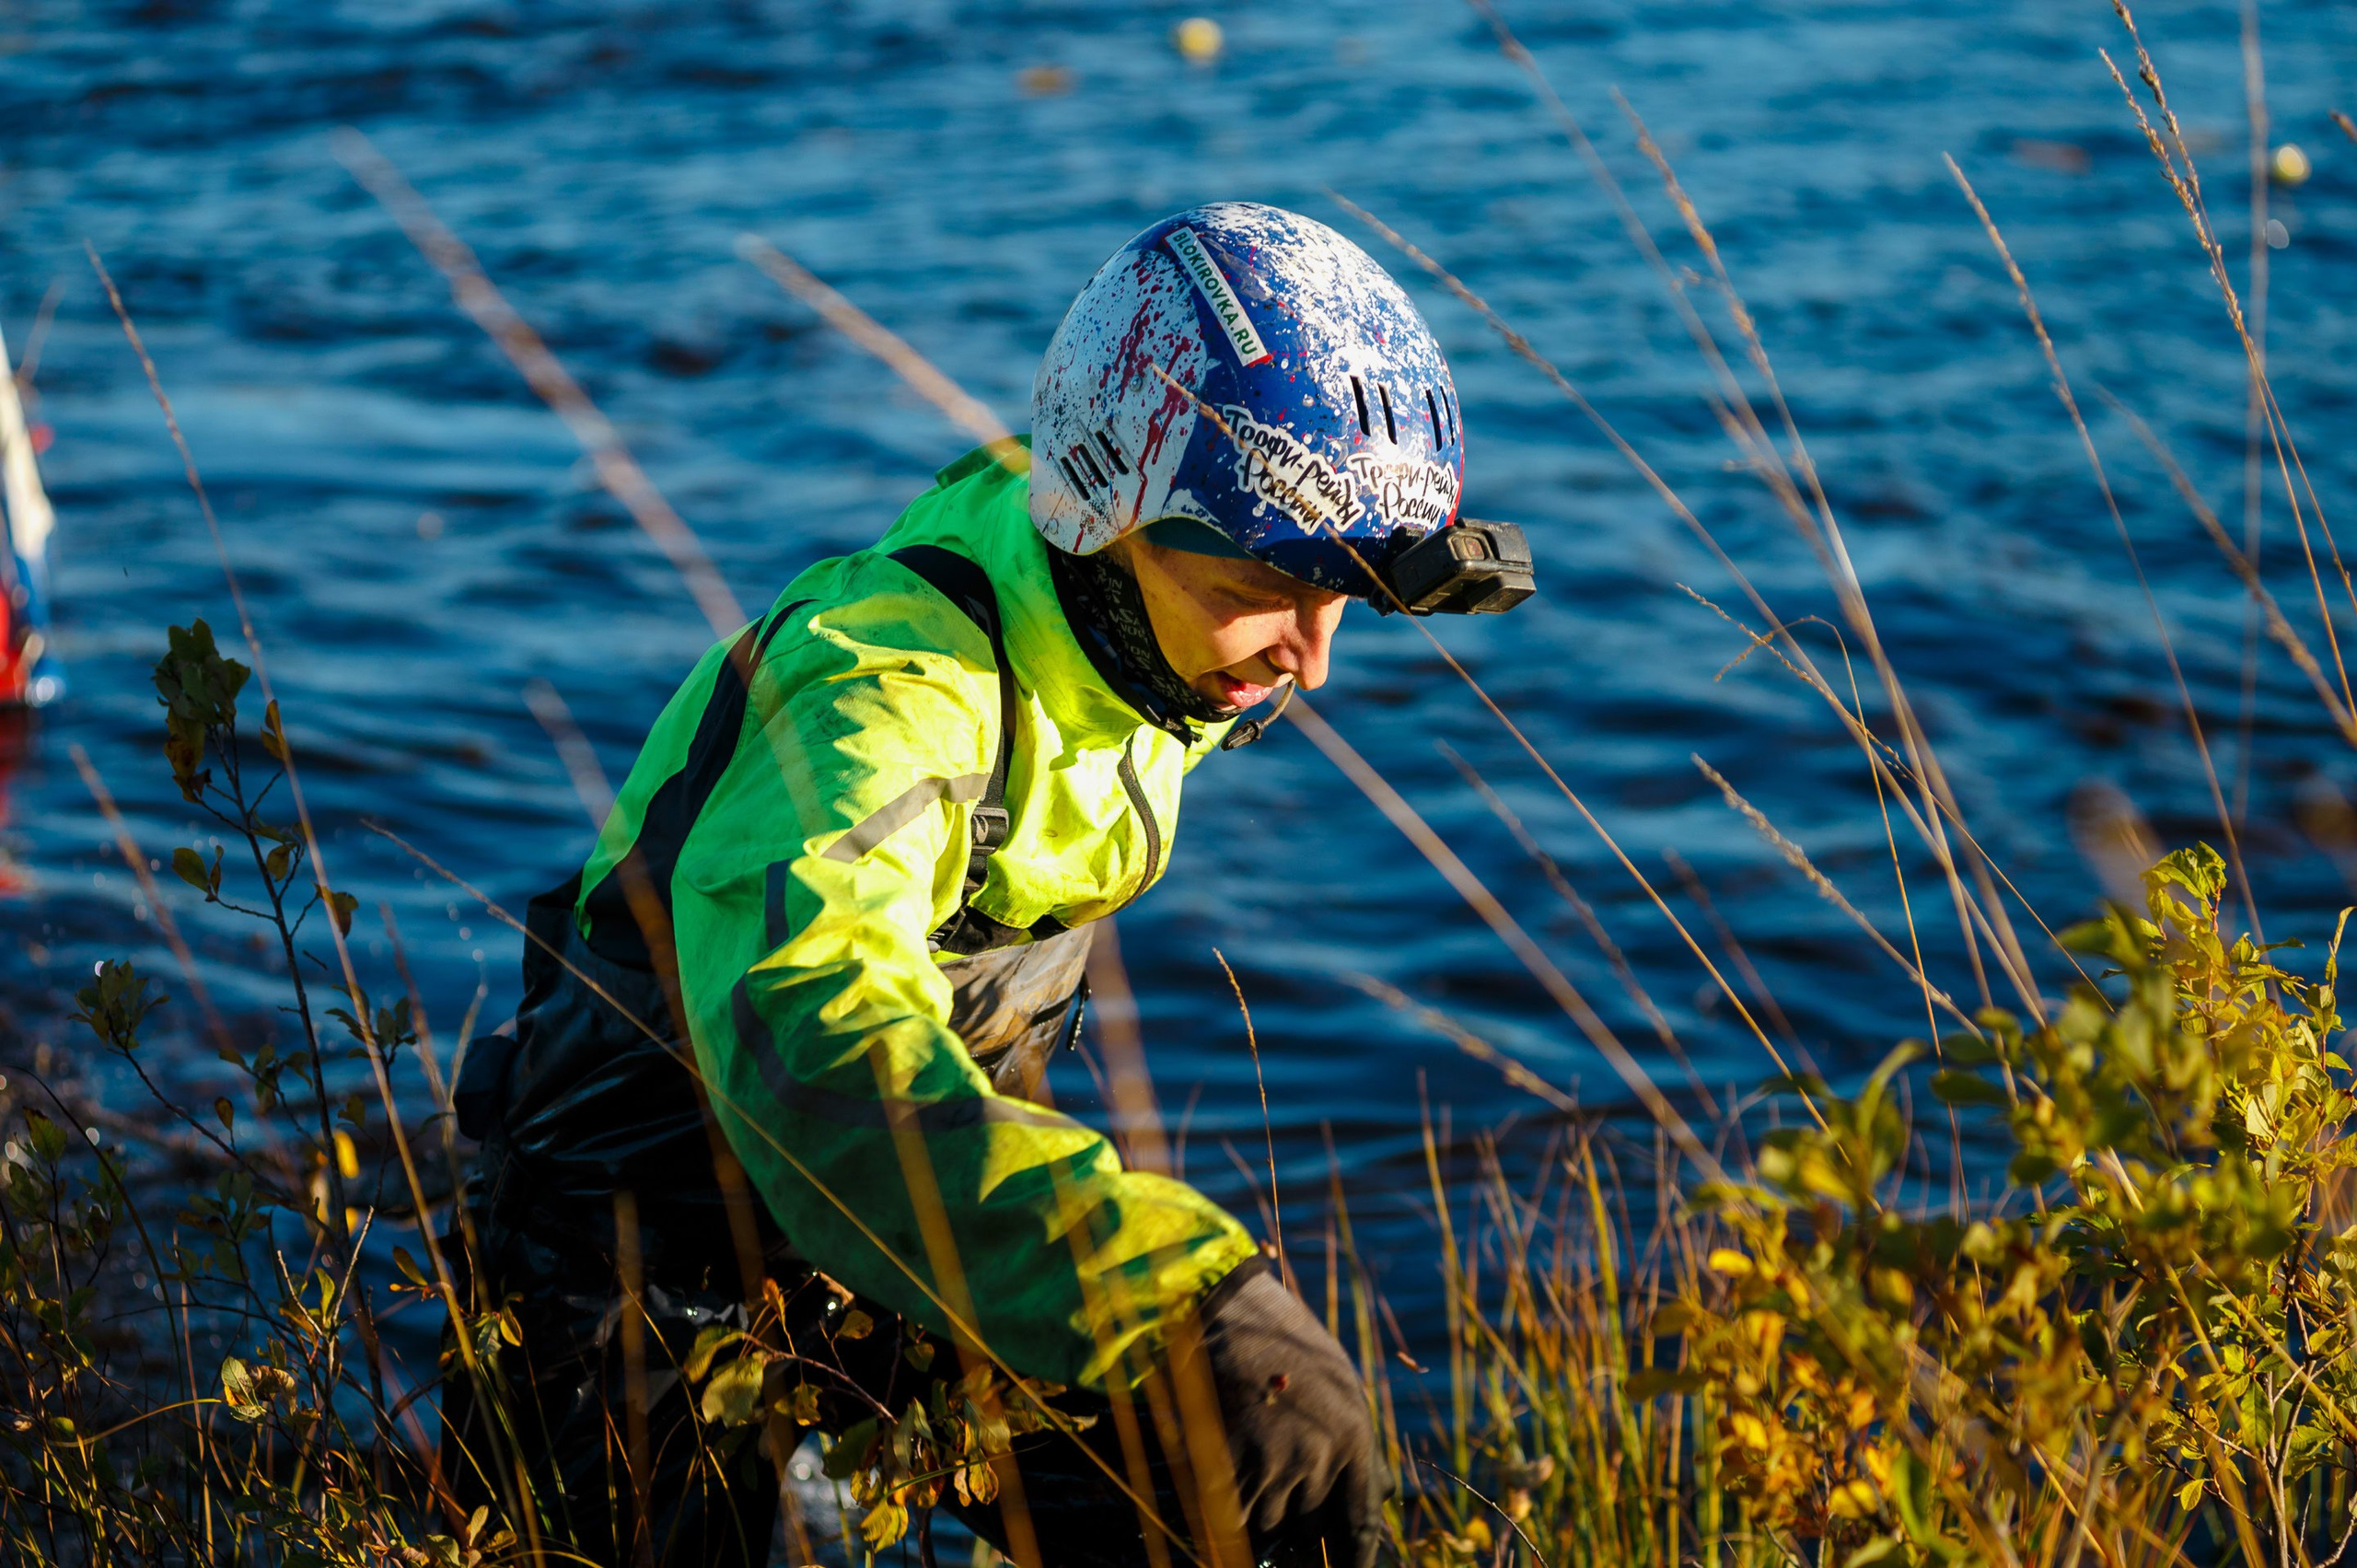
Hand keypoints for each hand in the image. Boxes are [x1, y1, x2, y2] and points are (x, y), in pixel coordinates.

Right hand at [1193, 1264, 1388, 1567]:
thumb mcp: (1341, 1390)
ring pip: (1267, 1529)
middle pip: (1308, 1534)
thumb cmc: (1291, 1347)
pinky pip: (1230, 1514)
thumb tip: (1380, 1496)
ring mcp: (1273, 1460)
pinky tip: (1223, 1496)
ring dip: (1258, 1524)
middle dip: (1296, 1536)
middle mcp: (1320, 1457)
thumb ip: (1357, 1447)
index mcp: (1355, 1439)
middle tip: (1284, 1522)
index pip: (1360, 1525)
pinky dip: (1226, 1516)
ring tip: (1250, 1486)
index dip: (1355, 1562)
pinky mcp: (1229, 1458)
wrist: (1234, 1310)